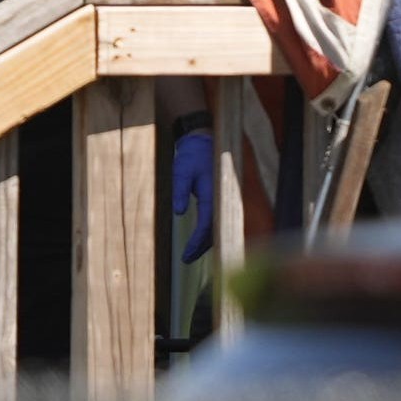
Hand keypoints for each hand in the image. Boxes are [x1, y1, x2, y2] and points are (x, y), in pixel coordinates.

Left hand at [172, 129, 217, 262]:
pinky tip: (201, 240)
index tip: (186, 255)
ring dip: (206, 242)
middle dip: (202, 247)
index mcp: (212, 192)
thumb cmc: (192, 156)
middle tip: (187, 259)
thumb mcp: (181, 171)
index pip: (206, 224)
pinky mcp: (220, 197)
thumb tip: (179, 212)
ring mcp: (222, 198)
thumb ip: (180, 190)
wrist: (205, 141)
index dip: (197, 242)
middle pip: (214, 230)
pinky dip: (210, 232)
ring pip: (217, 226)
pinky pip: (217, 219)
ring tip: (191, 254)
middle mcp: (220, 198)